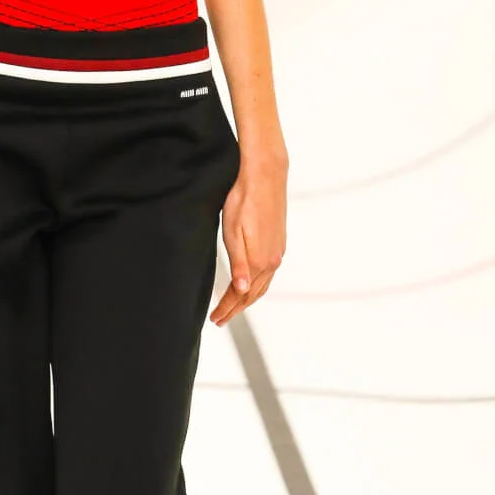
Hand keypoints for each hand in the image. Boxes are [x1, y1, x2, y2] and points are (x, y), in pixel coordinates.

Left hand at [211, 152, 286, 325]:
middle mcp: (272, 260)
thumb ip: (239, 263)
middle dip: (236, 309)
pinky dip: (257, 286)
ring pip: (262, 286)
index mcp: (259, 260)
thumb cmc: (243, 200)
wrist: (265, 175)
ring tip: (233, 306)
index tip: (214, 319)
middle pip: (253, 295)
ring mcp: (278, 252)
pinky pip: (268, 275)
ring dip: (247, 300)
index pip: (240, 294)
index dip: (226, 308)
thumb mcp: (233, 232)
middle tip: (220, 319)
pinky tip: (250, 284)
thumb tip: (240, 290)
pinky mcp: (279, 243)